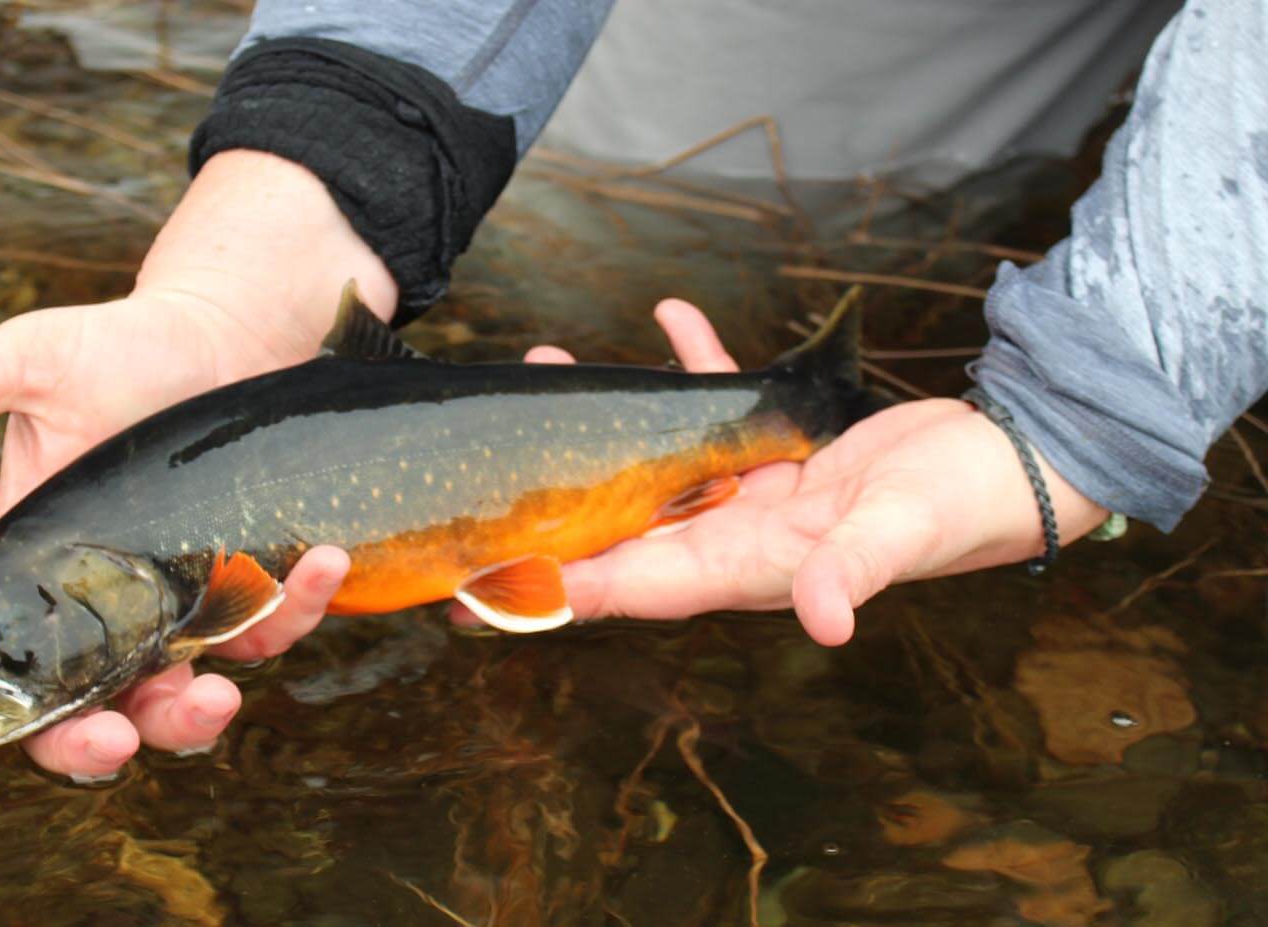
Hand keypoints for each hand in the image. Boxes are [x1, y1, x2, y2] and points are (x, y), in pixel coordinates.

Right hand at [0, 151, 390, 799]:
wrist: (227, 329)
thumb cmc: (123, 348)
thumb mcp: (35, 362)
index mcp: (32, 571)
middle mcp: (101, 607)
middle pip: (77, 717)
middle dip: (86, 749)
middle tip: (110, 744)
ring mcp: (179, 606)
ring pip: (177, 703)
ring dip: (194, 719)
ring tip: (218, 694)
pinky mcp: (250, 585)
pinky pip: (272, 628)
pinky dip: (299, 609)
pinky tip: (321, 564)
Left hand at [484, 299, 1107, 644]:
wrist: (1008, 468)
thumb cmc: (956, 511)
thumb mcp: (900, 536)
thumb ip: (853, 572)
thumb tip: (827, 622)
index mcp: (744, 567)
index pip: (630, 584)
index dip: (555, 592)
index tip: (478, 593)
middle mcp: (729, 534)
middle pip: (617, 523)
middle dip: (547, 502)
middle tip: (471, 476)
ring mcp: (748, 489)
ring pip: (651, 455)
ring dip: (601, 416)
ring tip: (548, 363)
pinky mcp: (776, 442)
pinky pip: (717, 398)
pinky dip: (691, 362)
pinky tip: (669, 314)